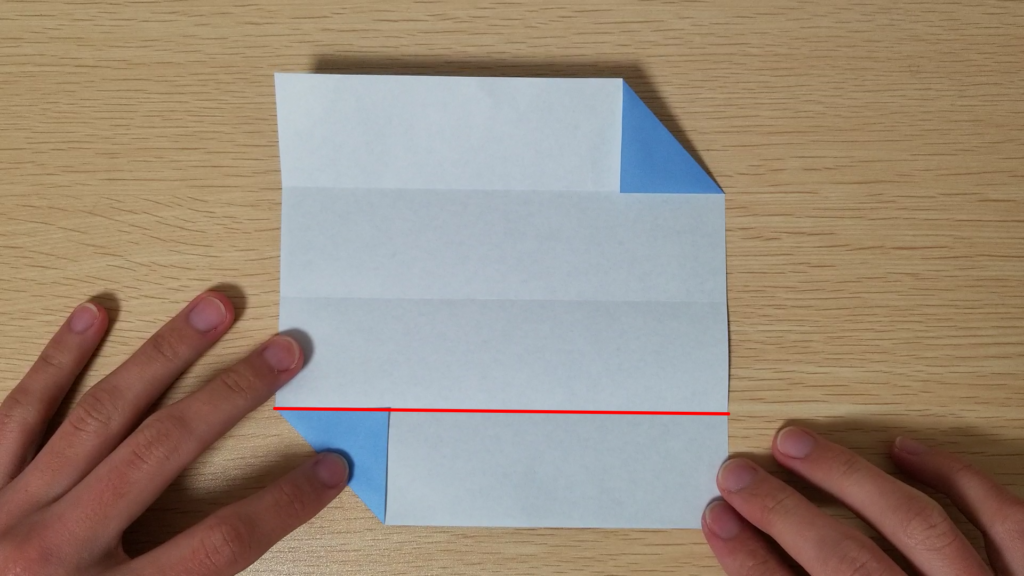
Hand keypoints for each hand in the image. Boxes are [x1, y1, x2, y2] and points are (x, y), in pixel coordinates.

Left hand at [0, 292, 348, 575]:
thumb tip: (224, 563)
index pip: (220, 544)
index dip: (283, 503)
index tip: (332, 466)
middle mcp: (57, 549)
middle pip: (165, 451)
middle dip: (233, 395)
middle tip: (286, 350)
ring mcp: (6, 510)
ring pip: (100, 414)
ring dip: (164, 355)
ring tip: (212, 309)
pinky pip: (17, 412)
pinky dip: (58, 360)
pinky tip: (93, 312)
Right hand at [703, 427, 1023, 574]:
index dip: (750, 561)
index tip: (718, 523)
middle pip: (846, 561)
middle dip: (782, 512)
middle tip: (737, 476)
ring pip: (916, 523)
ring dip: (848, 478)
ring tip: (797, 444)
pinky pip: (1003, 517)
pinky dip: (953, 476)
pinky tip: (905, 449)